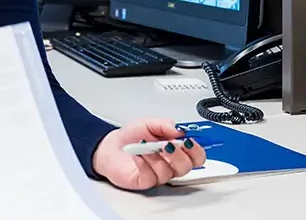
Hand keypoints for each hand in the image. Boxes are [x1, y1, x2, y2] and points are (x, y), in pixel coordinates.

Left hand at [91, 119, 205, 190]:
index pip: (196, 156)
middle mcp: (170, 164)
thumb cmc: (130, 137)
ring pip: (168, 172)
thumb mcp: (149, 123)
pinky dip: (144, 163)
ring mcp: (158, 174)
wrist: (109, 147)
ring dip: (157, 157)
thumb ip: (166, 125)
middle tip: (168, 144)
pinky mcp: (145, 181)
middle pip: (187, 167)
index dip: (196, 150)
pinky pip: (150, 176)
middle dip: (179, 154)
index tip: (189, 141)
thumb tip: (181, 129)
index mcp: (176, 149)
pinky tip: (137, 155)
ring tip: (145, 146)